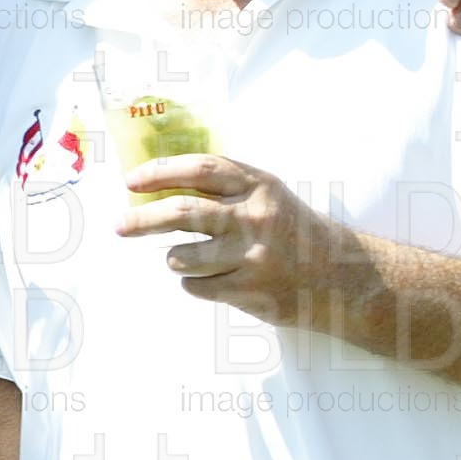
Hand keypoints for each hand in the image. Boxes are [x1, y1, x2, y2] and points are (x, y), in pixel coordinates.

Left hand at [114, 155, 349, 325]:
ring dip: (176, 258)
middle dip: (141, 219)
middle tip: (119, 225)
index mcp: (258, 185)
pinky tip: (218, 278)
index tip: (131, 181)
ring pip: (182, 256)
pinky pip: (196, 286)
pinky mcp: (250, 290)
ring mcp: (253, 256)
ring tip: (194, 257)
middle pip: (181, 212)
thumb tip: (155, 182)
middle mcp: (255, 217)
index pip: (199, 169)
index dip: (159, 172)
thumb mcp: (266, 194)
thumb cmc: (289, 229)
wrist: (340, 277)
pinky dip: (195, 283)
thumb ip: (223, 184)